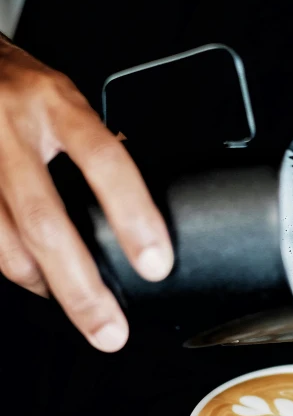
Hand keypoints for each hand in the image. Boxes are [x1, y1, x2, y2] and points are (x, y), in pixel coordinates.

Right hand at [0, 38, 173, 350]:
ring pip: (8, 247)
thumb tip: (132, 206)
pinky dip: (19, 272)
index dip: (133, 216)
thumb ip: (91, 145)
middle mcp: (9, 129)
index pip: (104, 161)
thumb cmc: (16, 84)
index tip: (155, 263)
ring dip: (46, 288)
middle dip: (82, 289)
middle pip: (46, 223)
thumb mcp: (63, 98)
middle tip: (110, 331)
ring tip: (78, 307)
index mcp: (54, 102)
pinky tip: (38, 279)